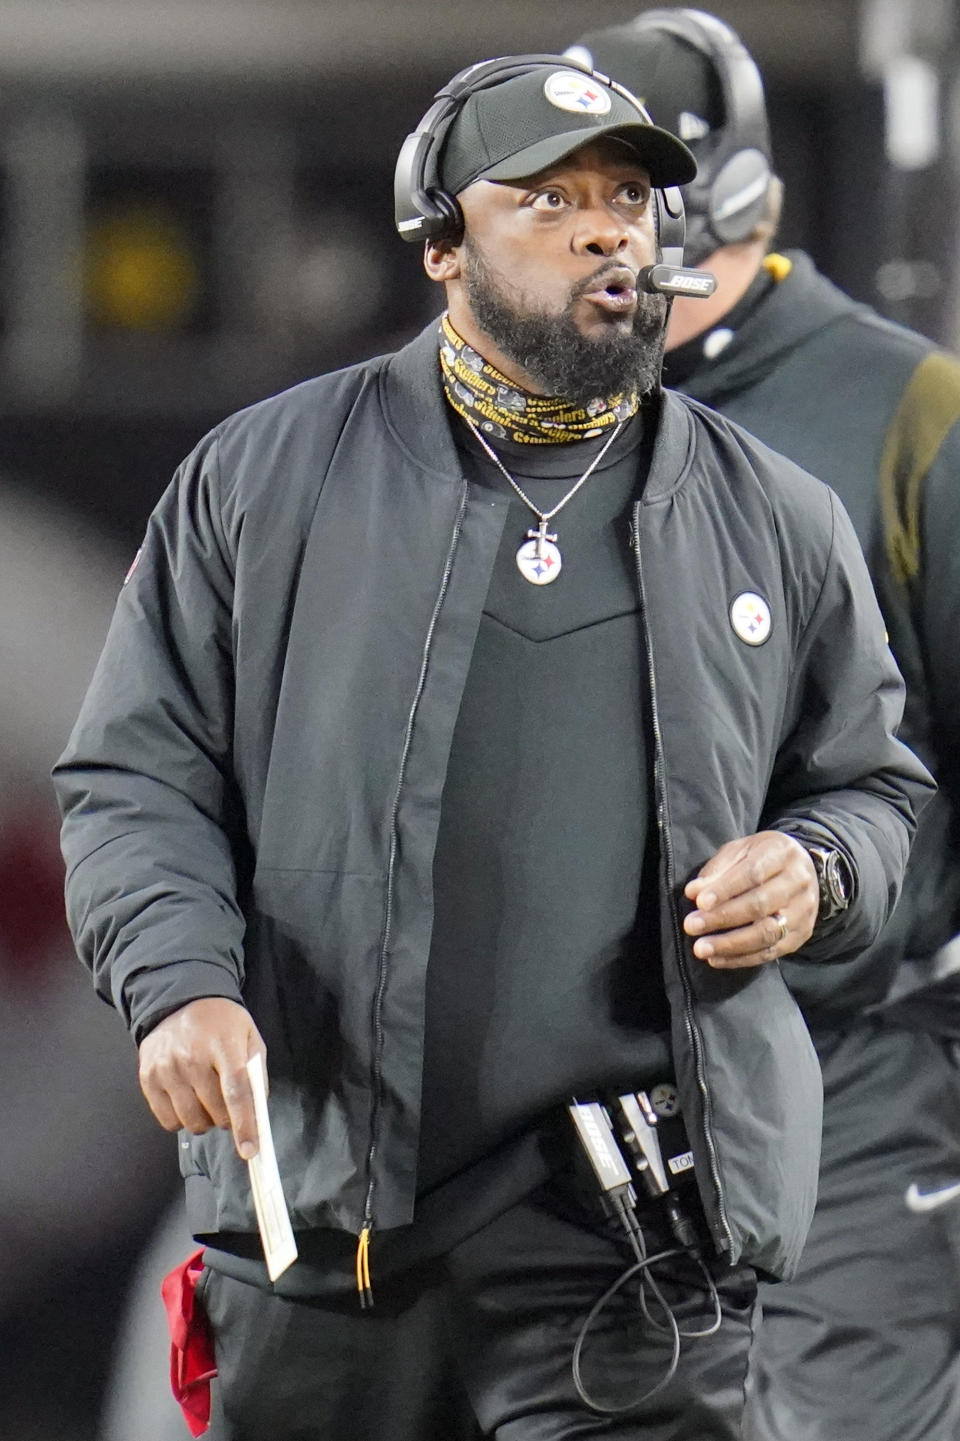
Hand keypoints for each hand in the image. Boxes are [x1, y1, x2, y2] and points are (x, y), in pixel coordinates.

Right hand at [138, 997, 265, 1158]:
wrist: (180, 1001)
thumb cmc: (221, 1023)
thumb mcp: (249, 1036)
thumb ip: (257, 1073)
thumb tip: (258, 1113)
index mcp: (223, 1044)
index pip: (236, 1092)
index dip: (244, 1124)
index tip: (250, 1150)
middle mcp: (192, 1056)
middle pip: (214, 1110)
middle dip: (228, 1119)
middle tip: (229, 1107)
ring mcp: (166, 1067)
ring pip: (191, 1120)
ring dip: (205, 1122)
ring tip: (208, 1102)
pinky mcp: (148, 1077)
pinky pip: (167, 1120)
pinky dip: (182, 1121)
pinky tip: (188, 1101)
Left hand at [682, 831, 818, 968]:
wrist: (802, 869)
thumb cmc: (762, 858)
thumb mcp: (740, 851)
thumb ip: (718, 871)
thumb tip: (694, 892)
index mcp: (782, 853)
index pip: (752, 873)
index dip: (725, 889)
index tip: (700, 902)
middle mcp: (798, 882)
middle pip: (760, 905)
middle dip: (722, 918)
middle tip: (692, 926)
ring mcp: (803, 911)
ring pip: (767, 933)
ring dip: (730, 944)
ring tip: (702, 949)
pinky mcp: (802, 934)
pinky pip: (771, 952)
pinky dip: (741, 959)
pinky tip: (717, 958)